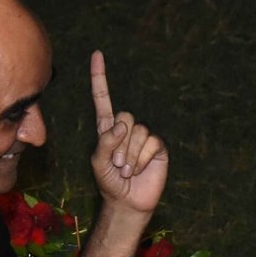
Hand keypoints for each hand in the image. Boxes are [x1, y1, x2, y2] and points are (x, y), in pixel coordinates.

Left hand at [89, 51, 166, 213]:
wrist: (127, 202)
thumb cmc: (109, 182)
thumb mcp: (99, 162)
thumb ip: (106, 142)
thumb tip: (123, 125)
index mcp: (107, 127)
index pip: (103, 98)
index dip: (100, 77)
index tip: (97, 54)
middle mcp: (126, 128)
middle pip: (125, 116)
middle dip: (119, 143)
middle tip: (117, 164)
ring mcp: (143, 137)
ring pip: (138, 132)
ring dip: (130, 155)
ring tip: (126, 171)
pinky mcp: (157, 147)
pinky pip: (151, 143)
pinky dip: (142, 159)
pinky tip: (138, 170)